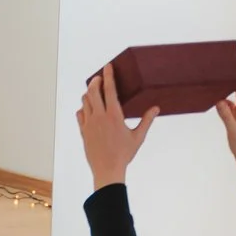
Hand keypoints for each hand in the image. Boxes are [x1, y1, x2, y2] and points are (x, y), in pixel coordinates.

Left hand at [77, 65, 155, 188]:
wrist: (107, 170)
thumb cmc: (124, 154)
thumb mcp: (138, 137)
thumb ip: (146, 120)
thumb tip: (156, 108)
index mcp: (114, 115)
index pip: (110, 89)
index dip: (109, 75)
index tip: (108, 66)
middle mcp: (99, 117)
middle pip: (93, 91)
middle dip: (96, 81)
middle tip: (100, 78)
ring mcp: (89, 124)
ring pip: (85, 101)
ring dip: (89, 93)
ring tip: (94, 91)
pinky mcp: (83, 132)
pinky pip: (80, 114)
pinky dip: (83, 108)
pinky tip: (87, 109)